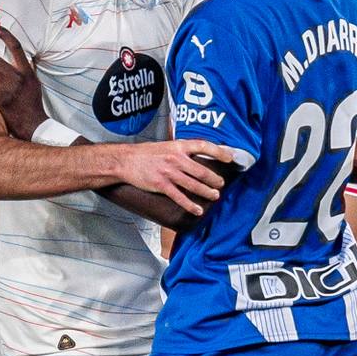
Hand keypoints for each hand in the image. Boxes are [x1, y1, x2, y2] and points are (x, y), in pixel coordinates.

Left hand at [0, 39, 46, 140]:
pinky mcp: (1, 99)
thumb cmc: (33, 105)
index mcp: (28, 71)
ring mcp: (10, 88)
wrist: (34, 125)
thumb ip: (27, 70)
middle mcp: (18, 77)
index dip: (5, 34)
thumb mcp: (35, 84)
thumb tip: (23, 57)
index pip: (16, 47)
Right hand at [110, 139, 228, 212]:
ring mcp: (169, 173)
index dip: (219, 151)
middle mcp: (176, 158)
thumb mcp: (166, 145)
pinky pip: (179, 197)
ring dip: (207, 192)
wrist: (126, 160)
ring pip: (194, 185)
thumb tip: (198, 154)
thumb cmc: (146, 153)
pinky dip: (190, 205)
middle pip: (202, 170)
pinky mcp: (161, 185)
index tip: (230, 157)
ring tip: (215, 196)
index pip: (204, 146)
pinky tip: (197, 210)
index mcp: (178, 146)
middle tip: (221, 184)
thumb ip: (181, 150)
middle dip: (215, 179)